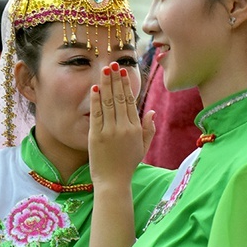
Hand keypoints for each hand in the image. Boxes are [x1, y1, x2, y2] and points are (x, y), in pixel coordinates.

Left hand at [89, 61, 154, 190]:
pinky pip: (96, 115)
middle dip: (115, 79)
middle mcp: (124, 128)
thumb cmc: (127, 165)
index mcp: (135, 129)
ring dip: (105, 85)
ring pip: (108, 103)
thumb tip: (151, 111)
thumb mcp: (143, 147)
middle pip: (119, 98)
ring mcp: (110, 132)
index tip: (123, 72)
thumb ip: (149, 129)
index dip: (126, 85)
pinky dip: (95, 101)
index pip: (130, 102)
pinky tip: (95, 89)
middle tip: (112, 64)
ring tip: (104, 70)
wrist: (113, 182)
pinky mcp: (96, 136)